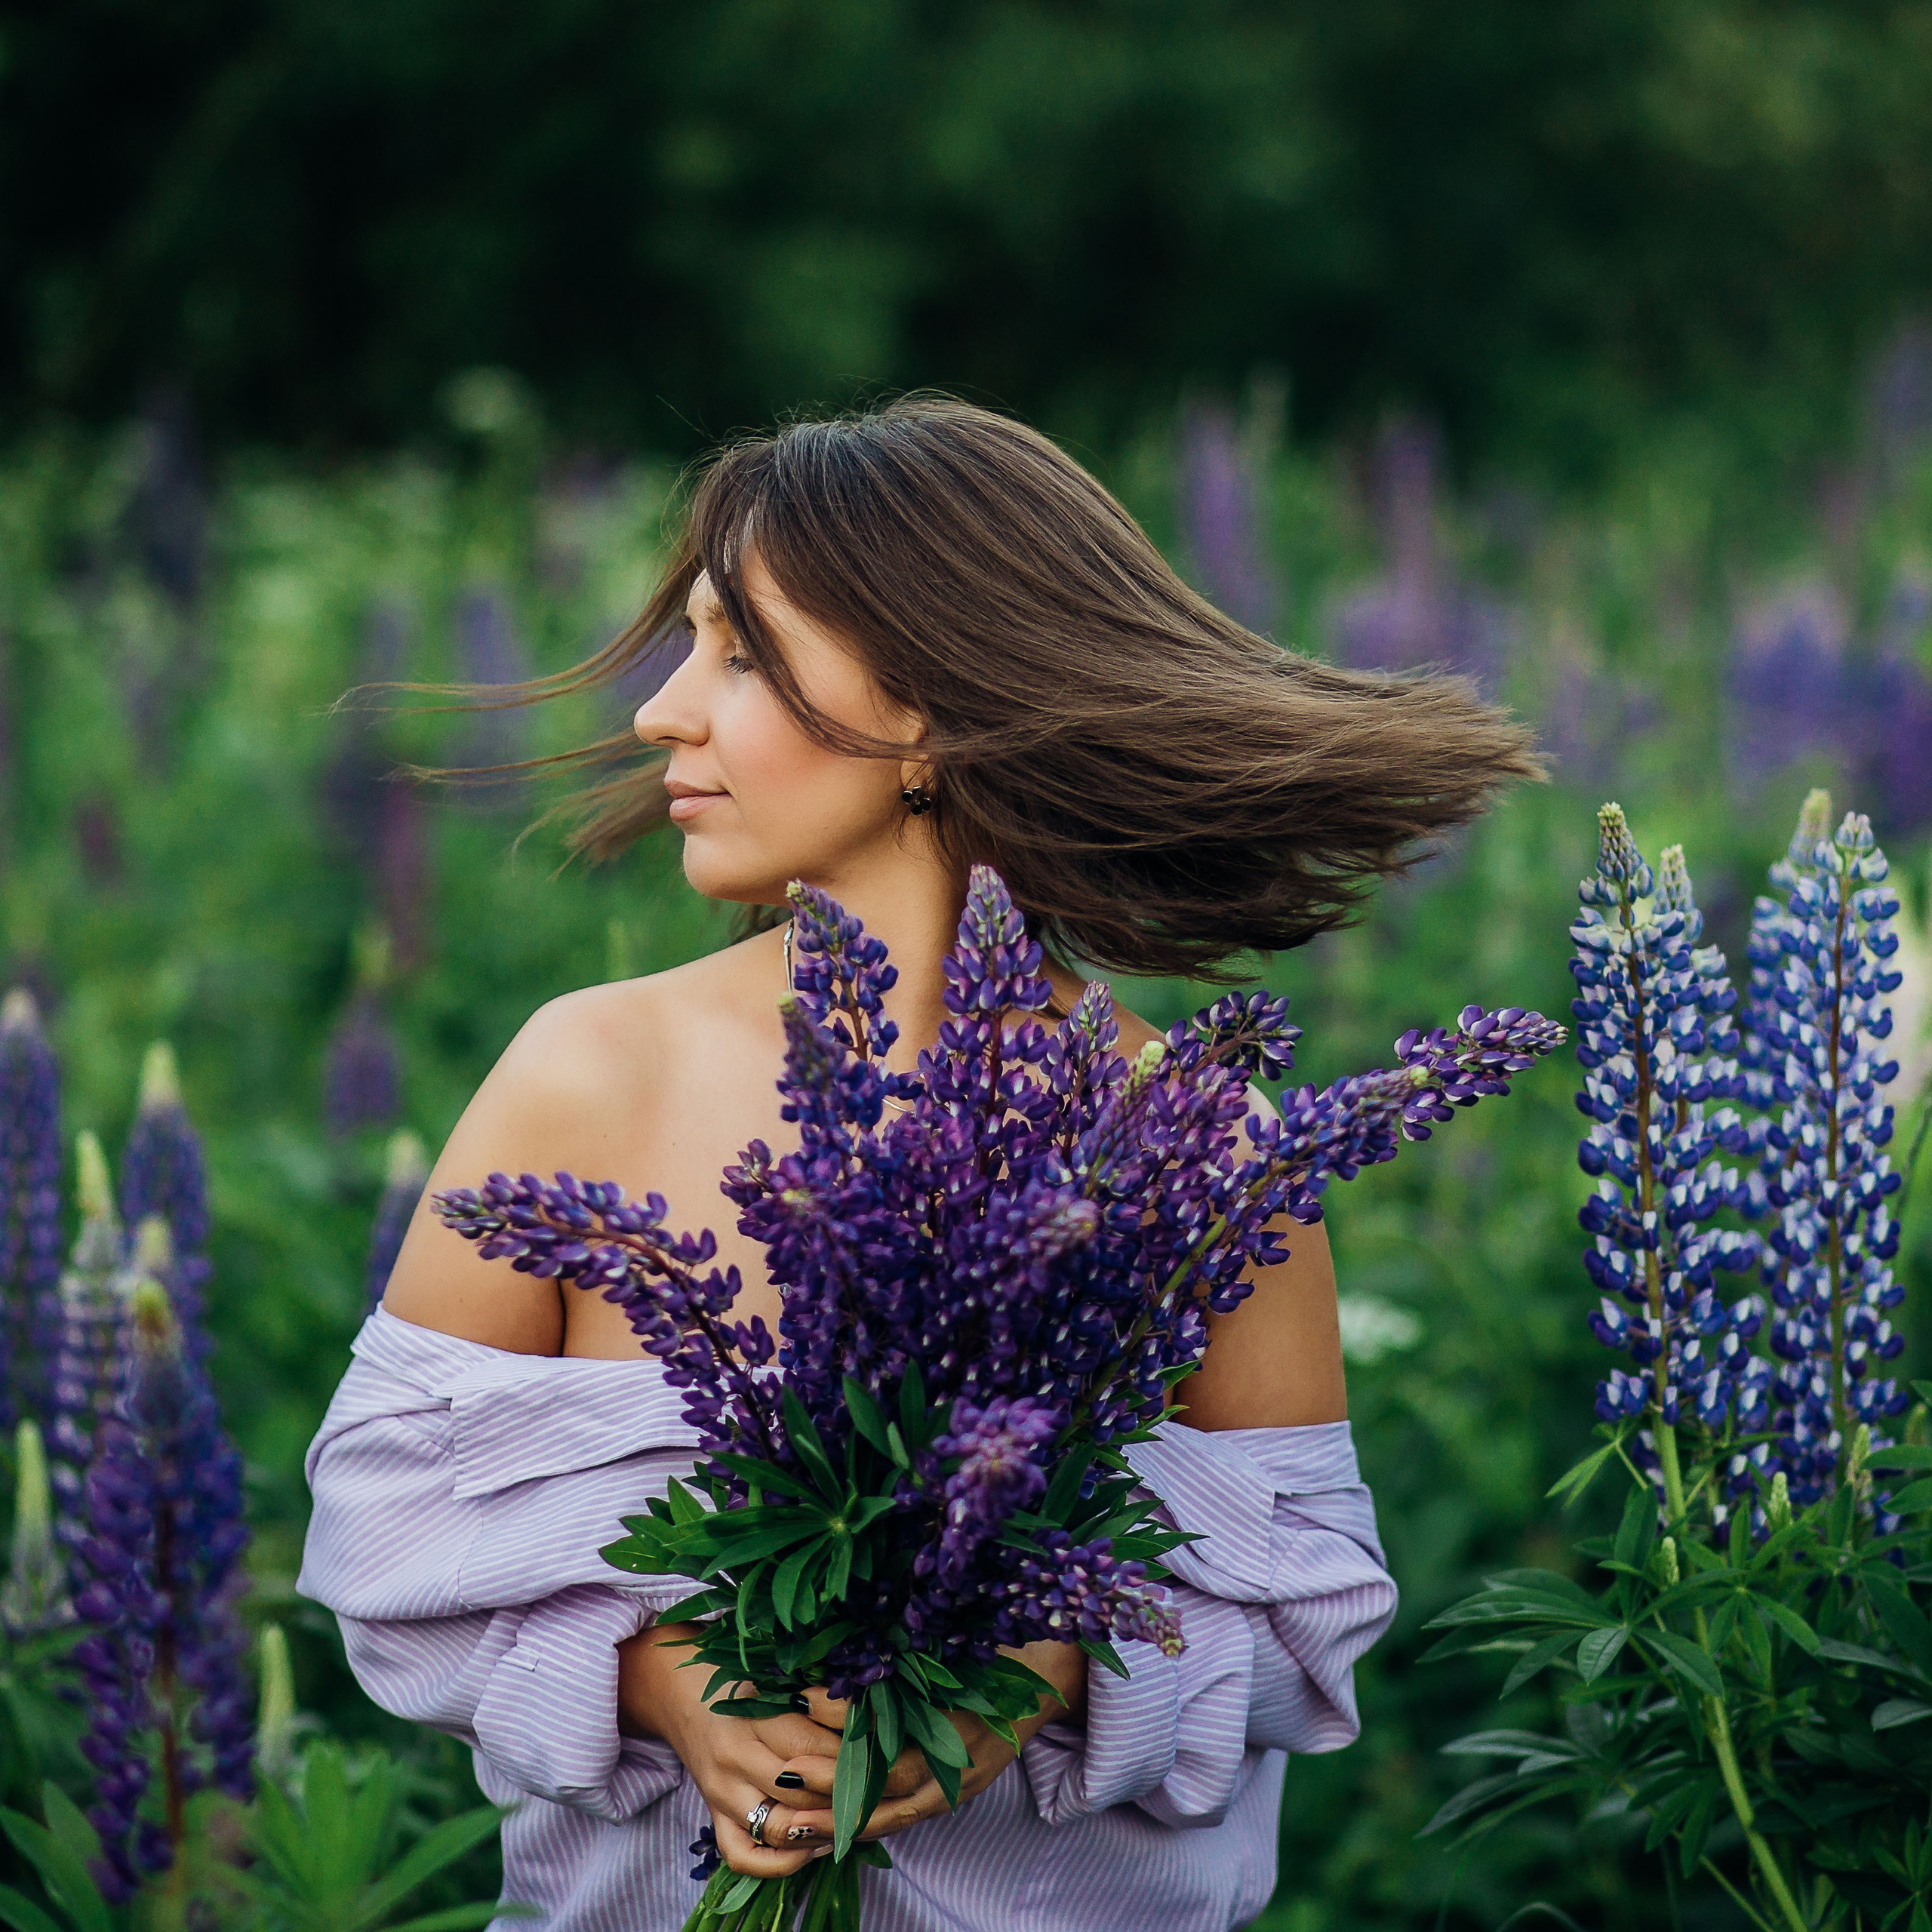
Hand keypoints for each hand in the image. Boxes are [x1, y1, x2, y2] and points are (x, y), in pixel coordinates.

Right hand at [618, 1623, 925, 1877]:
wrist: (674, 1686)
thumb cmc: (734, 1671)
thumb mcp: (772, 1670)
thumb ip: (814, 1691)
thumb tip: (871, 1710)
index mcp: (749, 1713)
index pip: (809, 1744)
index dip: (851, 1752)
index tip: (885, 1750)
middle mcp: (732, 1757)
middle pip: (800, 1789)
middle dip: (847, 1792)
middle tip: (885, 1789)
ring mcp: (720, 1794)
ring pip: (779, 1827)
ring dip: (823, 1827)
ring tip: (858, 1817)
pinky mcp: (713, 1817)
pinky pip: (745, 1856)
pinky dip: (781, 1863)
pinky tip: (815, 1848)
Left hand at [777, 1640, 1087, 1844]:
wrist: (1047, 1677)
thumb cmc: (995, 1646)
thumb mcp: (954, 1635)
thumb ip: (903, 1643)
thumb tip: (839, 1636)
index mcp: (958, 1707)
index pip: (892, 1725)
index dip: (844, 1715)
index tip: (802, 1696)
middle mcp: (959, 1753)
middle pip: (888, 1781)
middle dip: (831, 1781)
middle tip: (783, 1771)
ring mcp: (959, 1781)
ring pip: (893, 1814)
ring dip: (840, 1820)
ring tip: (790, 1821)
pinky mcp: (955, 1794)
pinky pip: (904, 1820)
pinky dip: (865, 1826)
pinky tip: (827, 1827)